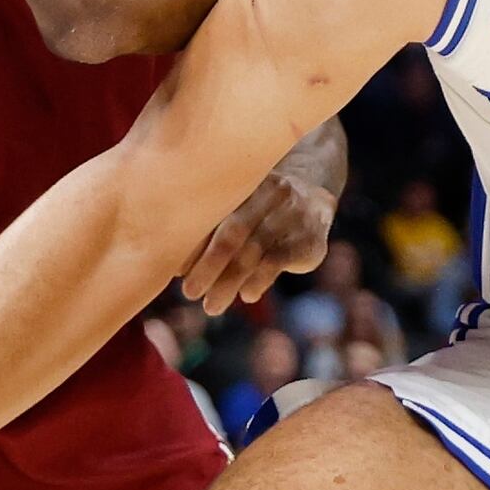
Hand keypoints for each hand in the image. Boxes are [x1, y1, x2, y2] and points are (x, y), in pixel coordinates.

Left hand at [182, 160, 332, 309]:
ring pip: (254, 252)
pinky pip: (278, 262)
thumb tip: (175, 268)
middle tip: (189, 292)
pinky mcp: (309, 239)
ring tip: (211, 306)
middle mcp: (269, 193)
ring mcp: (292, 214)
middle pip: (233, 232)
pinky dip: (258, 281)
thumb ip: (211, 228)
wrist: (315, 201)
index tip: (176, 270)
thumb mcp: (239, 206)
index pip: (213, 213)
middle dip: (208, 266)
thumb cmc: (260, 211)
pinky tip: (247, 295)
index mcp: (243, 182)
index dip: (192, 244)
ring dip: (229, 283)